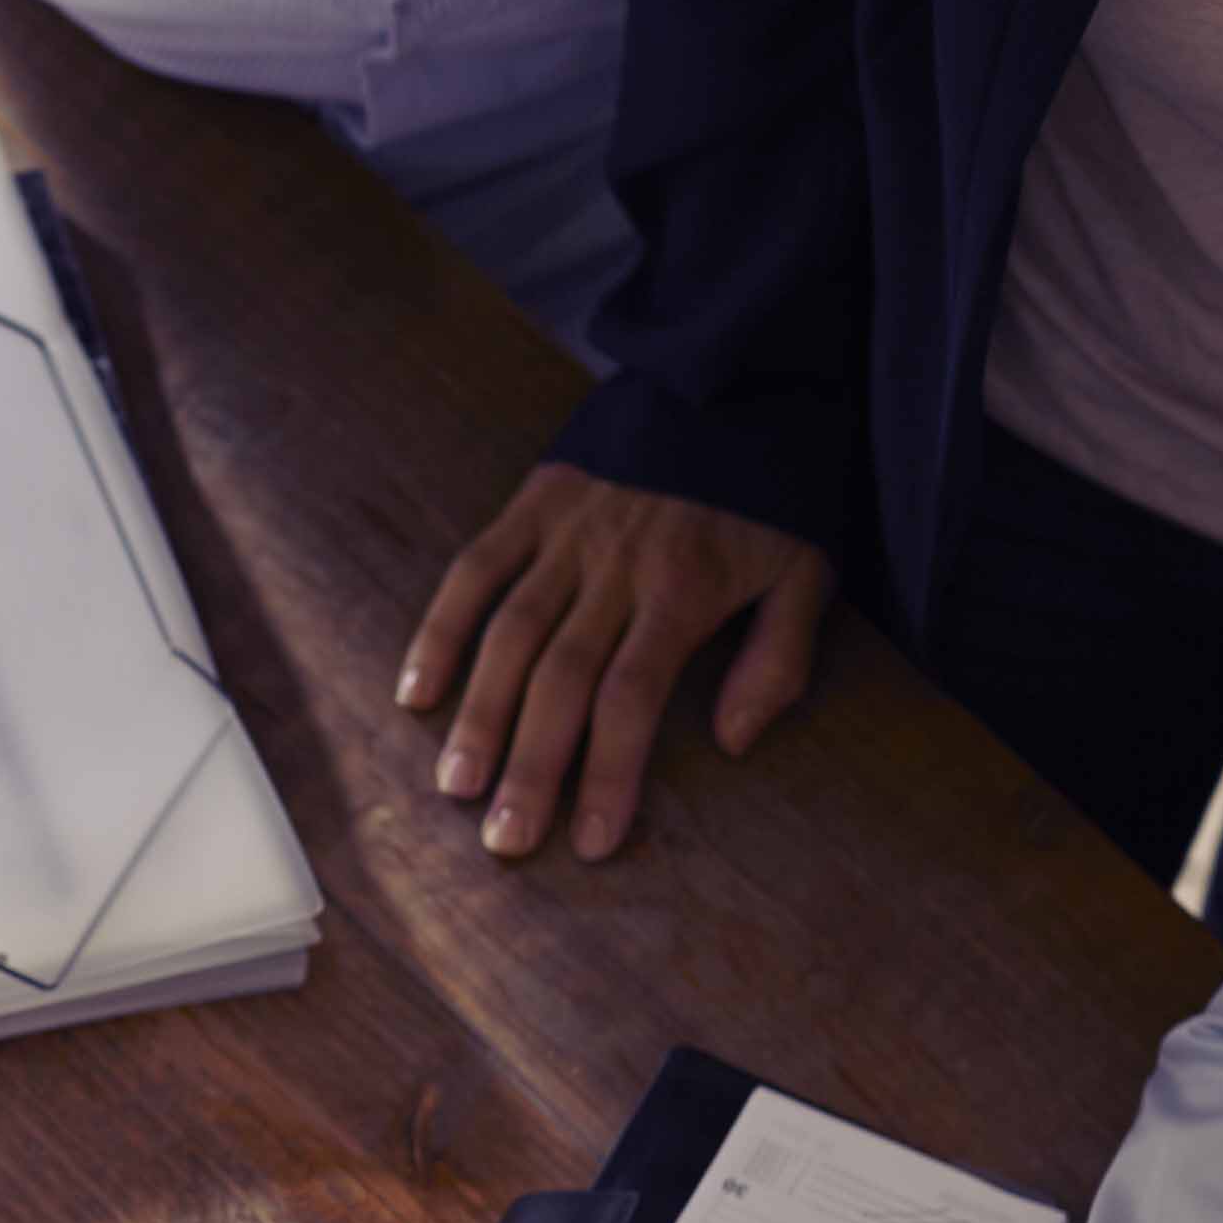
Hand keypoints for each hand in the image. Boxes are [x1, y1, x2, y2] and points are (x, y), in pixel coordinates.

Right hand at [399, 468, 831, 860]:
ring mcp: (566, 533)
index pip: (633, 695)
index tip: (592, 841)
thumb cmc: (769, 497)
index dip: (610, 771)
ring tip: (457, 787)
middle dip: (531, 765)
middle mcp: (615, 565)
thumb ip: (777, 659)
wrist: (736, 381)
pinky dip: (440, 630)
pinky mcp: (533, 504)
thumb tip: (732, 742)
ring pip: (509, 634)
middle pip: (561, 678)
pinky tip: (416, 695)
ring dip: (480, 715)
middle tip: (504, 841)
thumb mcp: (807, 573)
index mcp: (683, 588)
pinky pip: (475, 571)